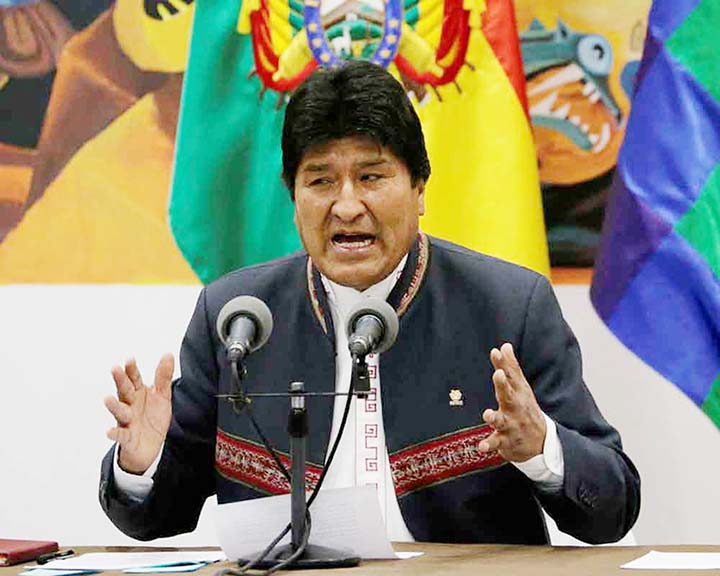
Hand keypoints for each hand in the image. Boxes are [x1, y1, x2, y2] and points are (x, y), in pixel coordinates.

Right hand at [104, 354, 173, 473]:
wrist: (150, 447)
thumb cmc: (152, 418)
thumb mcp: (161, 396)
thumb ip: (163, 377)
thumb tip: (168, 354)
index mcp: (137, 394)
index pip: (134, 379)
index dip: (132, 369)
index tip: (130, 359)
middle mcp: (129, 405)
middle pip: (124, 391)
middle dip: (120, 380)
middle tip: (115, 368)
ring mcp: (127, 421)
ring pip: (120, 411)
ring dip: (114, 405)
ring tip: (107, 398)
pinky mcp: (127, 438)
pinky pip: (120, 435)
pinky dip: (115, 433)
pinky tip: (108, 431)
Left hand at [478, 343, 545, 462]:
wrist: (542, 443)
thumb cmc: (526, 409)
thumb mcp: (521, 388)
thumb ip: (511, 367)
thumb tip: (504, 345)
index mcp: (518, 393)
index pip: (511, 376)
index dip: (503, 364)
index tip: (496, 352)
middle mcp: (516, 408)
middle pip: (509, 395)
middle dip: (503, 385)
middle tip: (499, 374)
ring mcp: (512, 425)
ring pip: (502, 421)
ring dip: (495, 417)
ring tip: (487, 414)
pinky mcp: (506, 441)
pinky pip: (497, 443)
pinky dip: (490, 445)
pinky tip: (481, 447)